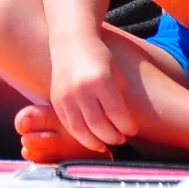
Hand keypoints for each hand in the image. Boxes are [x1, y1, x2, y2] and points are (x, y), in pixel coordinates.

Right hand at [50, 35, 142, 154]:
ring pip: (81, 131)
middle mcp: (81, 89)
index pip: (117, 114)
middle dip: (113, 138)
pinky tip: (91, 138)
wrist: (72, 43)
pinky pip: (68, 125)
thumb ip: (119, 100)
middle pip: (99, 126)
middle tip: (121, 140)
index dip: (127, 127)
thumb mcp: (117, 74)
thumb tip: (123, 127)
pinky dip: (80, 136)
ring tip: (106, 144)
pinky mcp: (56, 101)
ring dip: (96, 142)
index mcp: (101, 80)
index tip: (132, 131)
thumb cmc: (100, 58)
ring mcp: (66, 96)